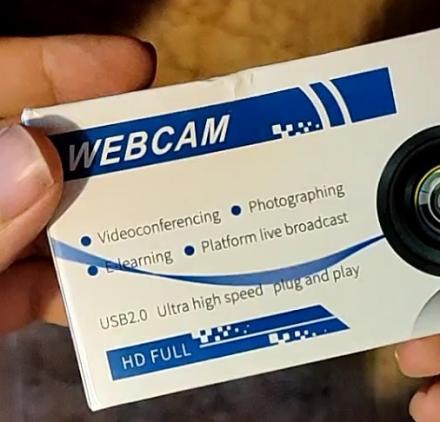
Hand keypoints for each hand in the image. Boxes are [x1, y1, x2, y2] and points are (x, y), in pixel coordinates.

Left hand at [0, 35, 155, 333]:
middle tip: (163, 152)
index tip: (132, 65)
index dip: (52, 69)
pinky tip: (111, 295)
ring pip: (36, 218)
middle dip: (93, 150)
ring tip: (160, 222)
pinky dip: (69, 288)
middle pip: (20, 154)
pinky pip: (26, 281)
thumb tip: (38, 160)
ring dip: (97, 225)